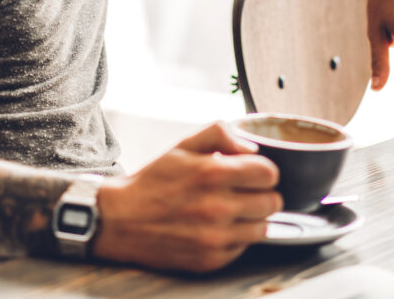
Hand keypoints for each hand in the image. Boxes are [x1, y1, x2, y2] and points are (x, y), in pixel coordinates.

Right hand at [93, 123, 279, 271]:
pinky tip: (217, 227)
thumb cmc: (154, 181)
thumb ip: (220, 134)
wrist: (120, 220)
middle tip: (243, 191)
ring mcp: (215, 238)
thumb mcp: (182, 146)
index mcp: (212, 173)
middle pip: (273, 202)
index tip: (252, 173)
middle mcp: (217, 208)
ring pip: (264, 228)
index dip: (263, 171)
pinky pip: (244, 247)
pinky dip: (236, 237)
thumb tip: (252, 148)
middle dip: (261, 193)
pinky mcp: (211, 260)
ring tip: (231, 210)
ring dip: (253, 218)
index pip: (269, 174)